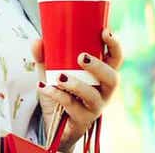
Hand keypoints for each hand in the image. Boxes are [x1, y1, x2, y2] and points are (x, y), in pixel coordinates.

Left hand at [32, 29, 122, 150]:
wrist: (55, 124)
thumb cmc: (60, 92)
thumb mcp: (50, 71)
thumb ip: (44, 56)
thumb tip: (38, 41)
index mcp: (101, 74)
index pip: (115, 59)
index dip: (114, 45)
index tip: (105, 31)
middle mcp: (103, 90)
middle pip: (112, 78)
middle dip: (99, 67)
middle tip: (82, 57)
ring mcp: (95, 106)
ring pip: (93, 96)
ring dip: (78, 85)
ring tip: (61, 77)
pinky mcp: (82, 119)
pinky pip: (72, 107)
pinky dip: (57, 95)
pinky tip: (45, 87)